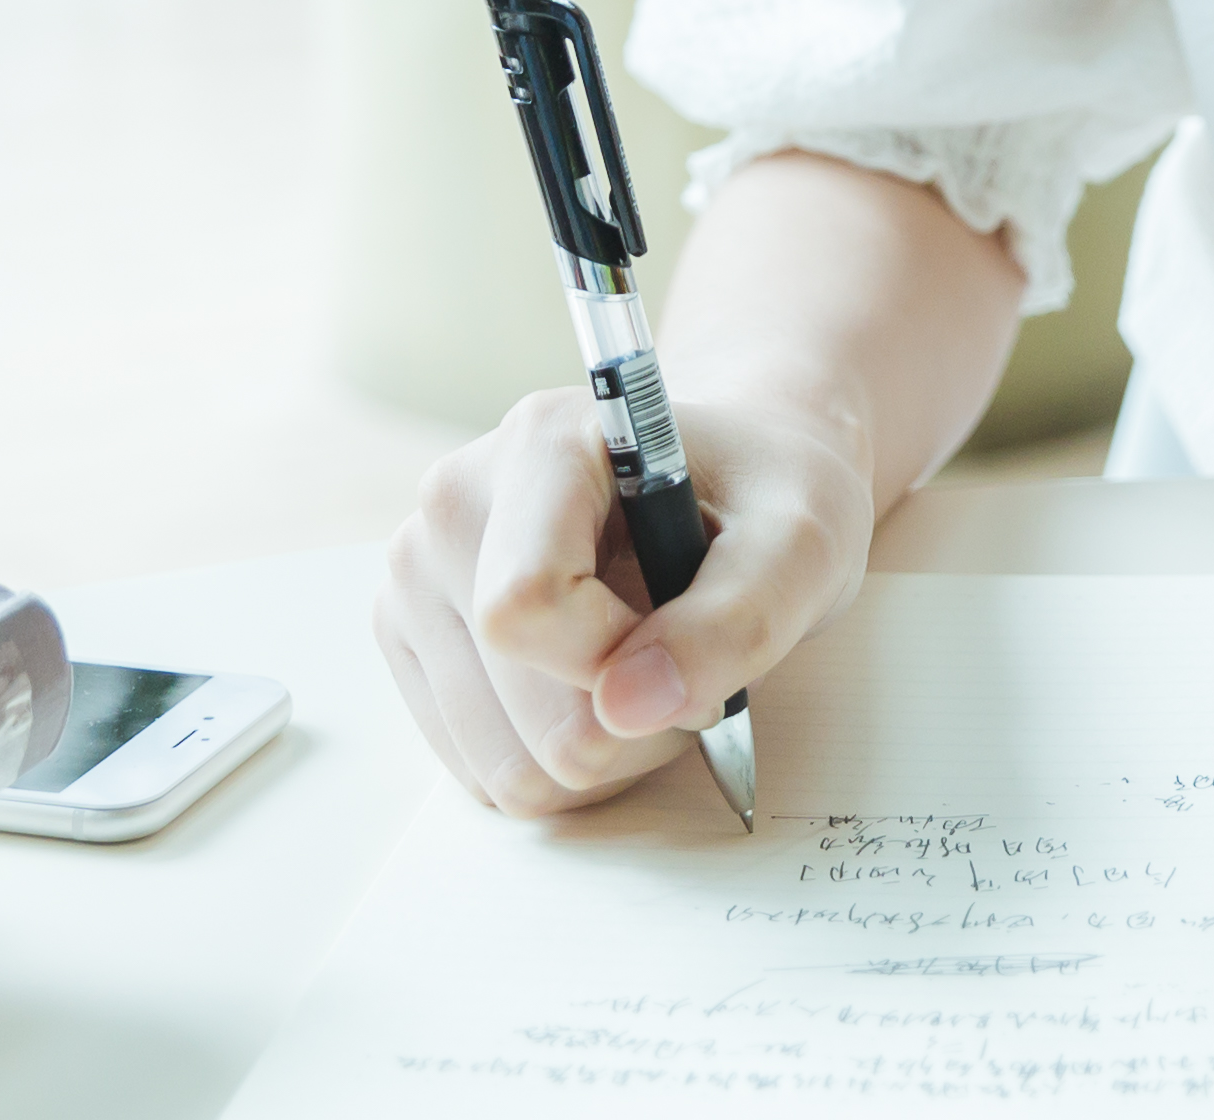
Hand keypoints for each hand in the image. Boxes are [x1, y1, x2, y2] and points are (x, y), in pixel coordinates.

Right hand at [371, 377, 874, 813]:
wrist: (731, 486)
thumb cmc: (766, 501)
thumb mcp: (803, 546)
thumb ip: (734, 622)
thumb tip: (628, 708)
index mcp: (540, 444)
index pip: (525, 610)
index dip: (619, 666)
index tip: (695, 647)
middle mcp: (452, 500)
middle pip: (517, 705)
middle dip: (626, 722)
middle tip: (686, 662)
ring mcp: (417, 572)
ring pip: (497, 760)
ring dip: (597, 749)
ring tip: (646, 669)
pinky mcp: (411, 636)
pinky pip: (476, 769)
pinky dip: (553, 758)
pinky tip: (596, 689)